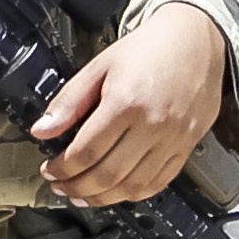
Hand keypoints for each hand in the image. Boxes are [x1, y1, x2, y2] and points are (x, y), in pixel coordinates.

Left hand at [30, 5, 230, 207]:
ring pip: (133, 186)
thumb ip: (69, 101)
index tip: (49, 171)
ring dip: (102, 198)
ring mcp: (173, 139)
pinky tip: (116, 192)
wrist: (195, 40)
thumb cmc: (149, 49)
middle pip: (108, 174)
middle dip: (77, 187)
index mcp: (126, 102)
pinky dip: (133, 193)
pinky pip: (158, 183)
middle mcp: (153, 125)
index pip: (87, 151)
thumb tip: (42, 130)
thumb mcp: (100, 66)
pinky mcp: (186, 146)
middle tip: (61, 187)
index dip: (62, 168)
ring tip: (83, 195)